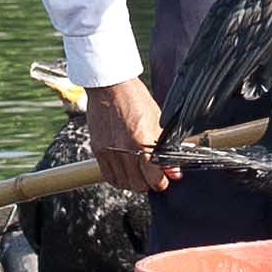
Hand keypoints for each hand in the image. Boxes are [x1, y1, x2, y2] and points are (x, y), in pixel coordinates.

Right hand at [85, 77, 178, 193]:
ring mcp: (109, 151)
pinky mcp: (98, 150)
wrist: (111, 86)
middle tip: (151, 175)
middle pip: (138, 185)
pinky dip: (118, 177)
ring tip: (138, 172)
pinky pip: (108, 176)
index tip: (163, 179)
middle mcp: (125, 150)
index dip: (161, 182)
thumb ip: (165, 150)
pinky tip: (124, 170)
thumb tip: (173, 172)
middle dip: (148, 183)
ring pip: (123, 183)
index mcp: (143, 143)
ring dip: (132, 181)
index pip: (154, 179)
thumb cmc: (136, 99)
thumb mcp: (158, 123)